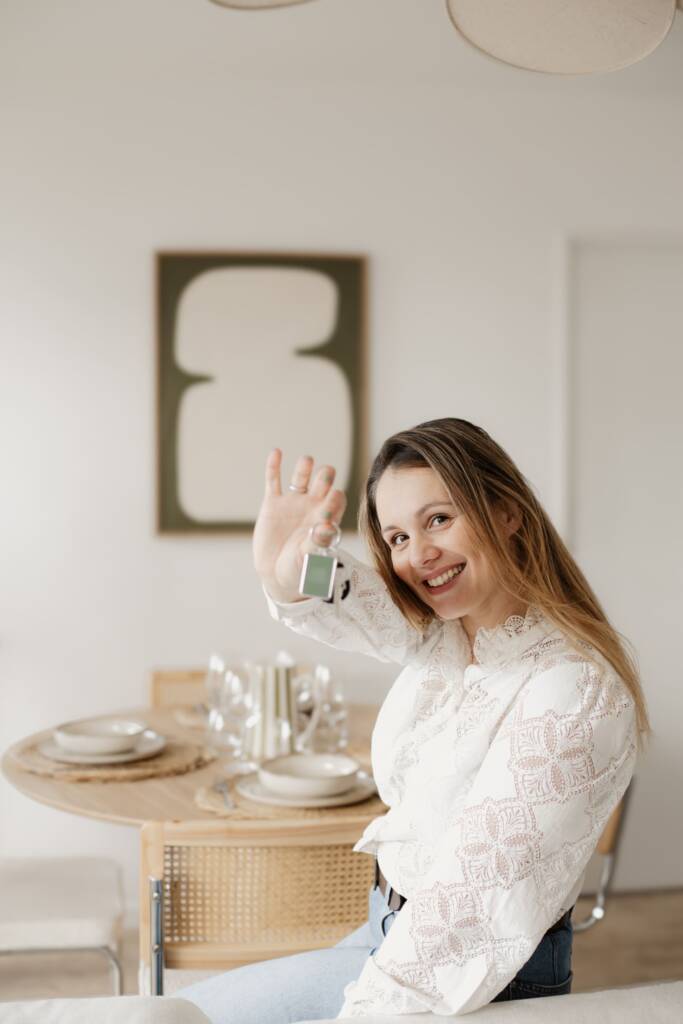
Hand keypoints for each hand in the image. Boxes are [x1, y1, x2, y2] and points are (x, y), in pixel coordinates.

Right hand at [253, 449, 346, 602]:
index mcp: (327, 517)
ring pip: (300, 477)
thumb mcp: (310, 557)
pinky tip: (276, 453)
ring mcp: (292, 502)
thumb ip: (319, 541)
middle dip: (325, 476)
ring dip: (304, 467)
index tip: (332, 500)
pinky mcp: (272, 503)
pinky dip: (274, 467)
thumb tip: (329, 526)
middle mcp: (312, 505)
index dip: (335, 499)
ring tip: (307, 461)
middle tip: (325, 473)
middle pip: (323, 482)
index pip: (337, 500)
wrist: (275, 573)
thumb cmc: (299, 568)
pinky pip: (273, 480)